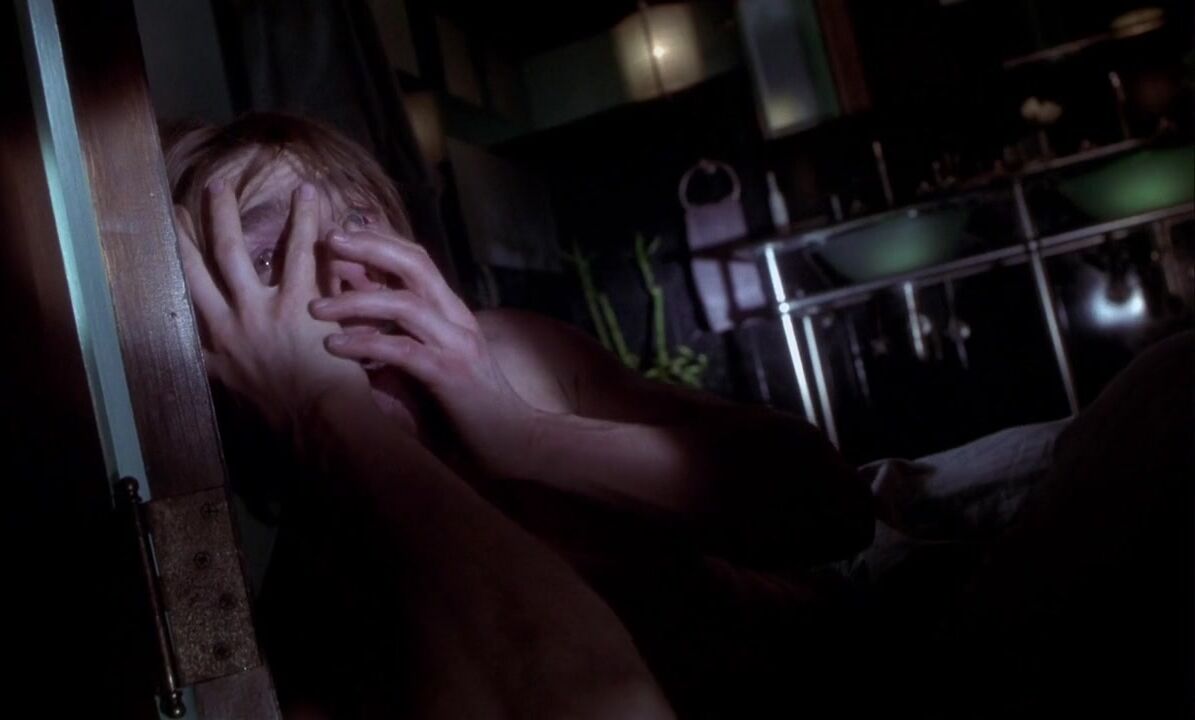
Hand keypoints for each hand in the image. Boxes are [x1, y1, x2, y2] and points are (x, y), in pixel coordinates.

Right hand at [177, 180, 370, 432]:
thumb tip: (204, 358)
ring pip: (236, 250)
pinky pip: (300, 251)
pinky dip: (304, 220)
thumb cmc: (287, 414)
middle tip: (190, 197)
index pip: (186, 294)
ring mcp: (261, 310)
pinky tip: (308, 194)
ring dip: (228, 214)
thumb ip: (221, 369)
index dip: (177, 259)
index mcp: (215, 345)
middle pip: (200, 265)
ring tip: (225, 184)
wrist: (319, 422)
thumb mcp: (239, 393)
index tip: (170, 232)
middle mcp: (229, 323)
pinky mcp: (300, 302)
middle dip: (193, 229)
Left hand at [309, 230, 540, 476]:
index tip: (340, 235)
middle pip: (415, 264)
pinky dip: (365, 344)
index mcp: (452, 313)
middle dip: (370, 247)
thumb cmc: (469, 409)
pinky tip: (335, 347)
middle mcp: (457, 319)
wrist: (515, 442)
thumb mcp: (431, 365)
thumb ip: (399, 341)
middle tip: (328, 240)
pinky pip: (403, 350)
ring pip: (405, 304)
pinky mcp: (451, 374)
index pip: (417, 261)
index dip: (379, 242)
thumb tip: (351, 326)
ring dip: (356, 301)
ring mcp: (457, 344)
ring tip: (317, 309)